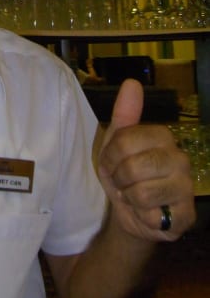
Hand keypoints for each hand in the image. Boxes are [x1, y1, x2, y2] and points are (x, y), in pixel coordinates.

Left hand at [98, 79, 195, 240]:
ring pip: (141, 191)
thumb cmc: (125, 174)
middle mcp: (180, 158)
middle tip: (123, 181)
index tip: (113, 162)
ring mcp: (186, 187)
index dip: (110, 156)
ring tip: (135, 195)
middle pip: (132, 166)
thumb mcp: (116, 142)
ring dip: (129, 197)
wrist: (132, 213)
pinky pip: (151, 214)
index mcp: (163, 137)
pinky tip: (147, 211)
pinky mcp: (186, 214)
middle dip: (118, 178)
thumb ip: (125, 113)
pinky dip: (141, 215)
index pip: (124, 140)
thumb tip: (132, 82)